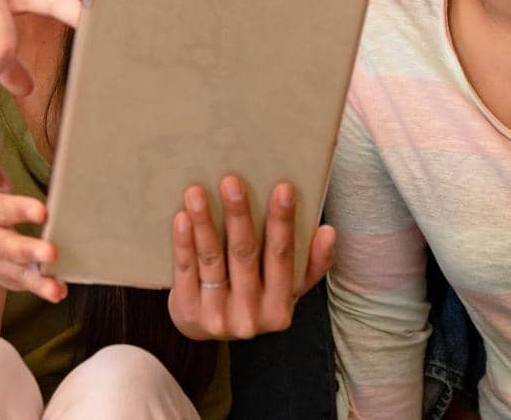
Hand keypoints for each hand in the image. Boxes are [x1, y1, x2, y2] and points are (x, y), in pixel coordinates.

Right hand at [0, 128, 64, 302]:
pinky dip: (44, 289)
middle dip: (27, 249)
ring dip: (38, 278)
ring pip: (18, 271)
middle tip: (52, 251)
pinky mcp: (14, 279)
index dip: (19, 210)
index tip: (42, 211)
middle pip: (6, 246)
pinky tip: (59, 290)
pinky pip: (28, 285)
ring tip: (56, 282)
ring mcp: (0, 264)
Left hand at [167, 176, 335, 340]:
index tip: (283, 188)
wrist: (206, 328)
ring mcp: (217, 316)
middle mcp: (250, 317)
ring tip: (197, 191)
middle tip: (232, 181)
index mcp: (280, 310)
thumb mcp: (286, 290)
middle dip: (239, 216)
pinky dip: (184, 242)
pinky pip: (186, 270)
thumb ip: (311, 264)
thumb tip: (328, 232)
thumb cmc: (254, 297)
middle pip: (245, 256)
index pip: (283, 258)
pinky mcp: (188, 312)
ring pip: (212, 260)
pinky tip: (182, 217)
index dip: (283, 224)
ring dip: (205, 223)